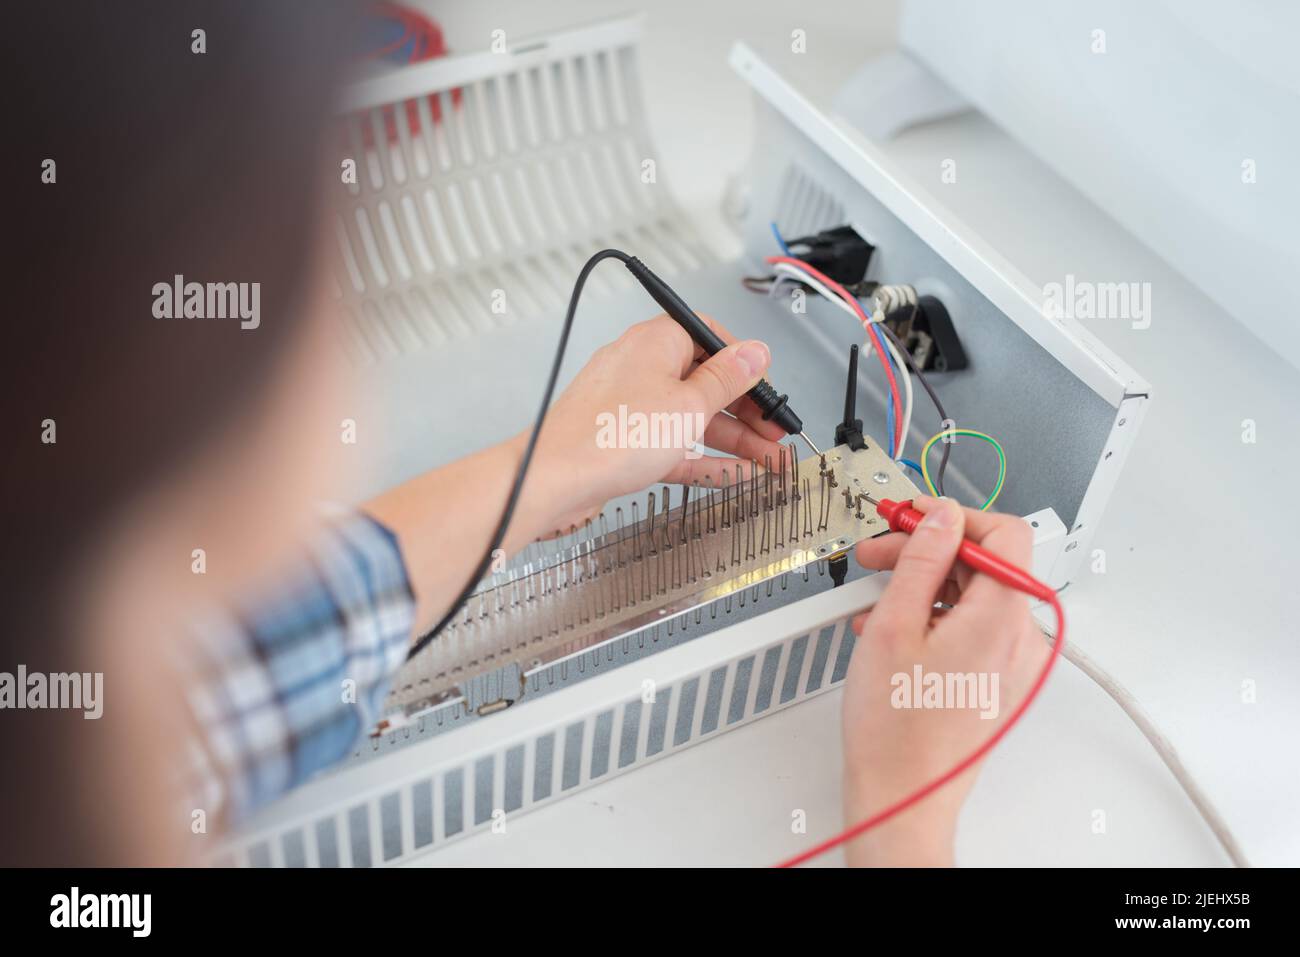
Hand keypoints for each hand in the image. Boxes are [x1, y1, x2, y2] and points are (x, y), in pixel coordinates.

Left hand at [524, 314, 790, 534]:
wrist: (555, 479)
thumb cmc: (610, 435)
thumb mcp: (690, 404)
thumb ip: (727, 380)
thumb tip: (754, 352)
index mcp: (655, 342)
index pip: (710, 337)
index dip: (744, 363)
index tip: (767, 388)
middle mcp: (640, 367)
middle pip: (705, 382)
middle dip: (746, 410)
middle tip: (775, 432)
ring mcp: (630, 406)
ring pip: (693, 418)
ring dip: (733, 439)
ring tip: (769, 460)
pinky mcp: (624, 441)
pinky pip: (674, 444)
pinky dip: (704, 457)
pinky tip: (735, 474)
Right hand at [840, 496, 1048, 865]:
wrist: (901, 796)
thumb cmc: (895, 728)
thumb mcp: (894, 625)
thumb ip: (921, 560)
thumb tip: (941, 516)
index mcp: (1002, 618)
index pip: (1005, 534)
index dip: (956, 516)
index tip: (915, 517)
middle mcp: (1020, 639)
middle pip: (985, 565)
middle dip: (930, 551)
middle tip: (879, 552)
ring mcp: (1012, 663)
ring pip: (974, 596)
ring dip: (925, 586)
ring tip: (875, 601)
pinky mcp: (997, 682)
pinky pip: (972, 629)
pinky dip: (933, 617)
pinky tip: (891, 630)